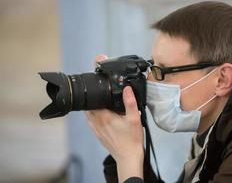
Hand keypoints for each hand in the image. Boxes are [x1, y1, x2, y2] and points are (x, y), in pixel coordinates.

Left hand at [85, 54, 143, 180]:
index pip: (92, 99)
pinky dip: (95, 114)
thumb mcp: (134, 118)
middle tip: (101, 91)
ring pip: (89, 113)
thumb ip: (130, 102)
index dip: (93, 90)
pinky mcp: (97, 134)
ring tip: (103, 101)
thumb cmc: (131, 140)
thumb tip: (127, 88)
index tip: (95, 83)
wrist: (128, 157)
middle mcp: (96, 122)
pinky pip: (92, 120)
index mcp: (103, 116)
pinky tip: (105, 113)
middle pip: (88, 105)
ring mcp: (95, 129)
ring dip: (93, 106)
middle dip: (93, 97)